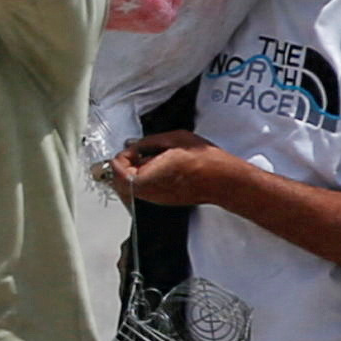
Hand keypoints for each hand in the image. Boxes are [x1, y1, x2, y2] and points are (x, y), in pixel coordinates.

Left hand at [101, 133, 245, 208]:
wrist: (223, 180)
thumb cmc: (203, 160)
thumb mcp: (173, 139)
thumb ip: (147, 143)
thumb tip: (134, 146)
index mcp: (147, 178)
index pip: (117, 172)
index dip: (120, 158)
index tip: (129, 149)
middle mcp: (149, 194)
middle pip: (121, 184)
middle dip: (124, 167)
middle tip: (135, 152)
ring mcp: (157, 200)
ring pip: (132, 189)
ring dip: (133, 173)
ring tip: (147, 158)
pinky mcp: (166, 202)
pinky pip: (145, 192)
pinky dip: (145, 179)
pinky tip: (158, 167)